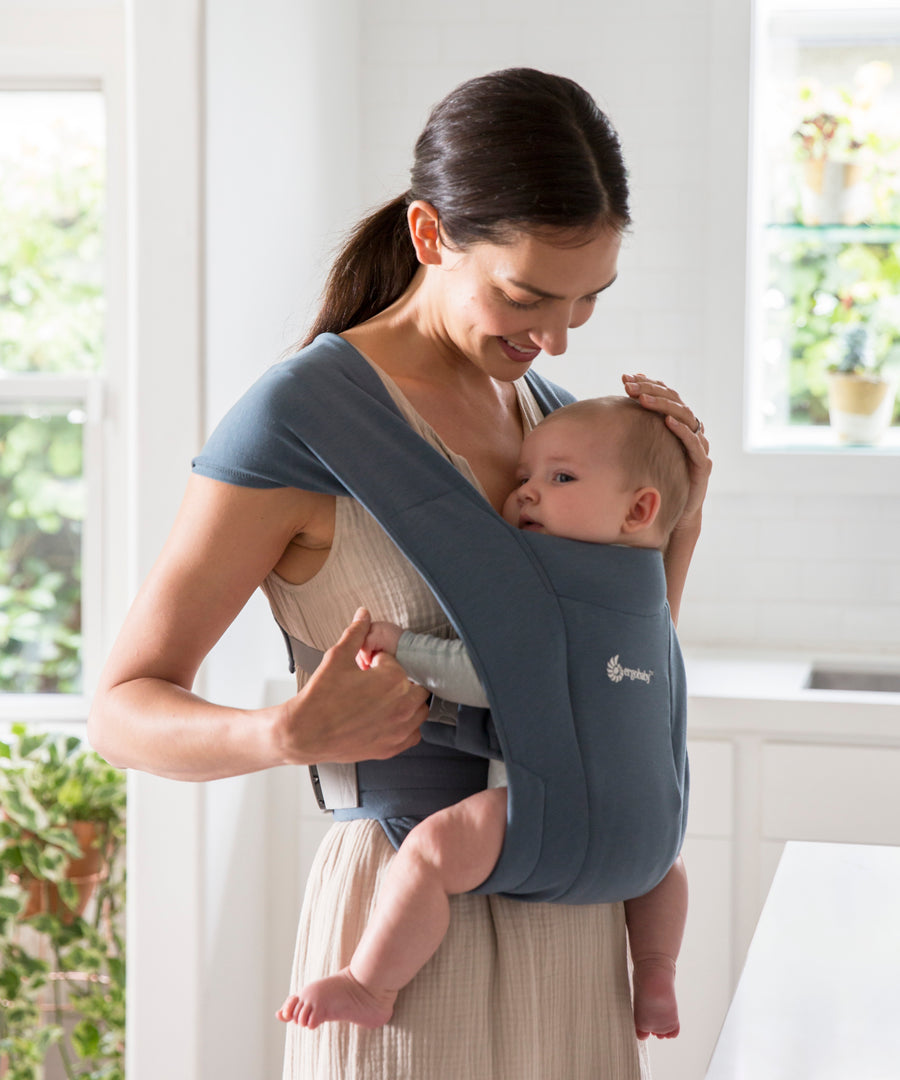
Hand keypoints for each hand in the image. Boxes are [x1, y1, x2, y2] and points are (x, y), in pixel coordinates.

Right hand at [274, 608, 427, 764]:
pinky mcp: (392, 747)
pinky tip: (388, 719)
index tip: (365, 668)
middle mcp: (402, 704)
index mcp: (393, 679)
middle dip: (397, 679)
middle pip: (414, 683)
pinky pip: (414, 734)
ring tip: (382, 699)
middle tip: (374, 682)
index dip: (378, 662)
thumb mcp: (337, 657)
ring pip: (419, 708)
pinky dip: (406, 725)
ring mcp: (399, 728)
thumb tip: (364, 615)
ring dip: (406, 701)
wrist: (305, 732)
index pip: (396, 660)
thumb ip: (356, 633)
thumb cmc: (319, 697)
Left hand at [622, 374, 711, 528]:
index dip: (647, 384)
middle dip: (650, 390)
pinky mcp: (702, 464)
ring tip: (643, 399)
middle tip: (628, 386)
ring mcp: (699, 445)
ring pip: (685, 416)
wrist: (675, 512)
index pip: (665, 394)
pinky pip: (694, 442)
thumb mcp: (640, 452)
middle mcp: (691, 430)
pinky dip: (682, 429)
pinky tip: (667, 421)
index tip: (625, 378)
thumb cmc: (656, 478)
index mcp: (677, 423)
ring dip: (663, 405)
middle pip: (674, 400)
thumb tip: (599, 416)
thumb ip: (630, 432)